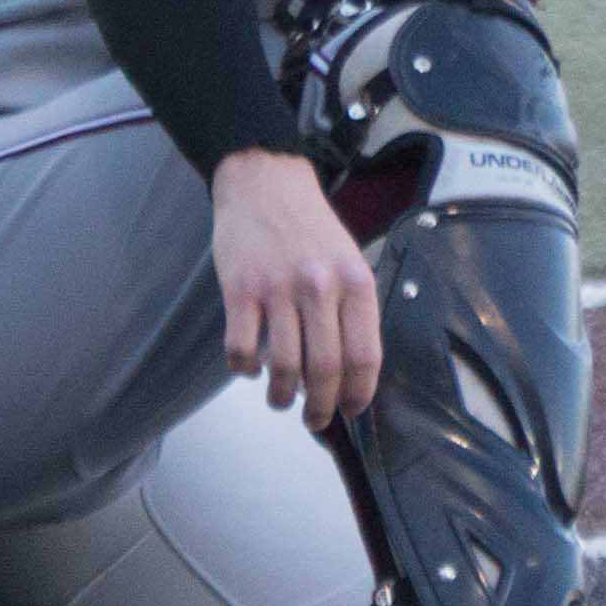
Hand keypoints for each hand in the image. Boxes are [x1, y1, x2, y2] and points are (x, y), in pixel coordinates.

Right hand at [214, 149, 380, 422]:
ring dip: (282, 396)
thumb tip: (351, 368)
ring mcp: (278, 290)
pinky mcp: (240, 291)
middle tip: (315, 421)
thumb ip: (351, 308)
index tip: (352, 410)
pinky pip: (242, 348)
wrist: (266, 184)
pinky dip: (245, 369)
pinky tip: (250, 368)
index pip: (365, 354)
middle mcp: (321, 288)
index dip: (360, 392)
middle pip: (325, 368)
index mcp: (355, 282)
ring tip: (281, 400)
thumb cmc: (311, 229)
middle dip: (321, 406)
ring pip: (283, 366)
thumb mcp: (348, 260)